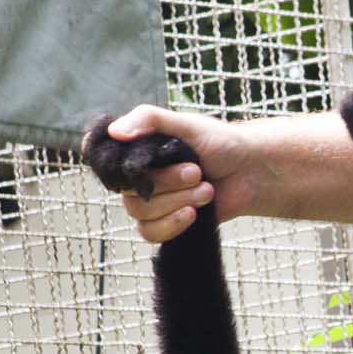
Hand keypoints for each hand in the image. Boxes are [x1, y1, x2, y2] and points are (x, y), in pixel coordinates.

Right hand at [94, 104, 252, 245]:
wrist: (252, 172)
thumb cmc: (221, 143)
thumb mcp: (186, 124)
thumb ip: (150, 120)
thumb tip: (115, 132)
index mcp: (136, 147)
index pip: (101, 154)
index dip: (109, 163)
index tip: (135, 164)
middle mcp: (137, 174)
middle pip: (129, 188)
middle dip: (167, 182)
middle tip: (197, 172)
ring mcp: (150, 200)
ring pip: (140, 212)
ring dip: (177, 202)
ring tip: (206, 189)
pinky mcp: (164, 223)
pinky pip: (149, 233)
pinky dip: (172, 225)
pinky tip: (193, 214)